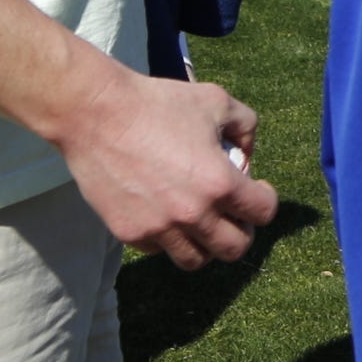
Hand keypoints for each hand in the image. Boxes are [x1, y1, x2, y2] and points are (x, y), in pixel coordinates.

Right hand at [55, 66, 276, 266]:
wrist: (96, 114)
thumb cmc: (158, 103)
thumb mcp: (216, 101)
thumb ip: (245, 127)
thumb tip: (247, 155)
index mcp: (220, 184)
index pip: (263, 213)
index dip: (265, 200)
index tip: (256, 190)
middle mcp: (193, 214)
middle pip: (234, 249)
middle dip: (241, 231)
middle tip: (233, 214)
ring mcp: (159, 228)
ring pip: (195, 260)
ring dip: (205, 244)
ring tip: (201, 223)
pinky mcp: (129, 233)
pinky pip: (159, 250)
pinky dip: (168, 238)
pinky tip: (165, 214)